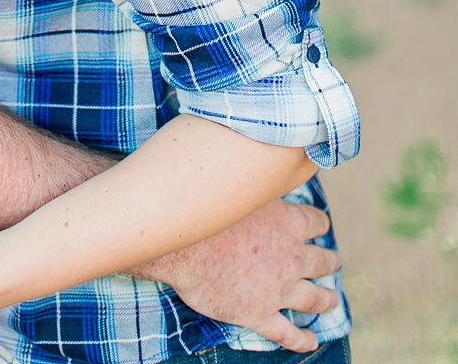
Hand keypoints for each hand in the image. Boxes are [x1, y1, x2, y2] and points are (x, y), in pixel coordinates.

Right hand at [142, 199, 341, 352]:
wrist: (177, 247)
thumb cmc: (201, 213)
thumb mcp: (236, 189)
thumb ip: (254, 186)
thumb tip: (259, 165)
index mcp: (287, 223)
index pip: (316, 222)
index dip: (318, 224)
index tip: (316, 225)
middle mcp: (291, 258)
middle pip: (323, 261)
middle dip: (329, 262)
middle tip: (331, 262)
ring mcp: (279, 289)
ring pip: (315, 298)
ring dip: (326, 300)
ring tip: (330, 301)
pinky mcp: (260, 314)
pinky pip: (288, 333)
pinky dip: (302, 340)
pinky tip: (310, 341)